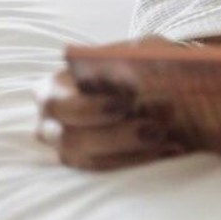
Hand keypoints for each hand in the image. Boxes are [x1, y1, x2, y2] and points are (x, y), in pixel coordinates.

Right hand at [35, 39, 186, 170]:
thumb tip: (143, 71)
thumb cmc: (131, 60)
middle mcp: (51, 123)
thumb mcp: (136, 49)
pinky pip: (110, 170)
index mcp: (51, 89)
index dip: (90, 107)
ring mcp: (66, 149)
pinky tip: (170, 149)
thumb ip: (136, 55)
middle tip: (155, 129)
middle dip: (117, 136)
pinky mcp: (88, 164)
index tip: (127, 103)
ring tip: (167, 140)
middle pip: (72, 140)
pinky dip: (140, 160)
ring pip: (93, 160)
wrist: (138, 78)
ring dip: (133, 152)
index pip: (56, 103)